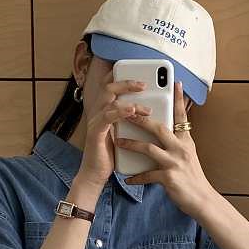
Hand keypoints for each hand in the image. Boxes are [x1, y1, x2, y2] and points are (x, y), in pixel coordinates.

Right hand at [76, 69, 152, 188]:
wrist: (96, 176)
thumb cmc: (111, 156)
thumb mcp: (124, 134)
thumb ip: (132, 121)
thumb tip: (152, 110)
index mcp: (105, 111)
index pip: (110, 86)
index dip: (121, 75)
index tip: (138, 72)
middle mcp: (98, 113)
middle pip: (108, 87)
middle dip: (127, 82)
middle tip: (145, 83)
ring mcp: (95, 121)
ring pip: (109, 99)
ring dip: (129, 98)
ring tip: (147, 106)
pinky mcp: (95, 133)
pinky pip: (107, 116)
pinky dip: (121, 111)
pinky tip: (133, 111)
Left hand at [115, 80, 214, 216]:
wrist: (202, 200)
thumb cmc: (192, 178)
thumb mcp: (188, 156)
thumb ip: (178, 143)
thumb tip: (167, 131)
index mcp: (186, 141)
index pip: (181, 117)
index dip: (178, 99)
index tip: (175, 83)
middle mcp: (181, 149)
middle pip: (158, 128)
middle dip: (140, 119)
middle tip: (126, 111)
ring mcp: (175, 163)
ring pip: (149, 148)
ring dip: (131, 144)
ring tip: (118, 141)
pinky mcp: (169, 178)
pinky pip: (147, 175)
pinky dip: (136, 177)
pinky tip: (127, 178)